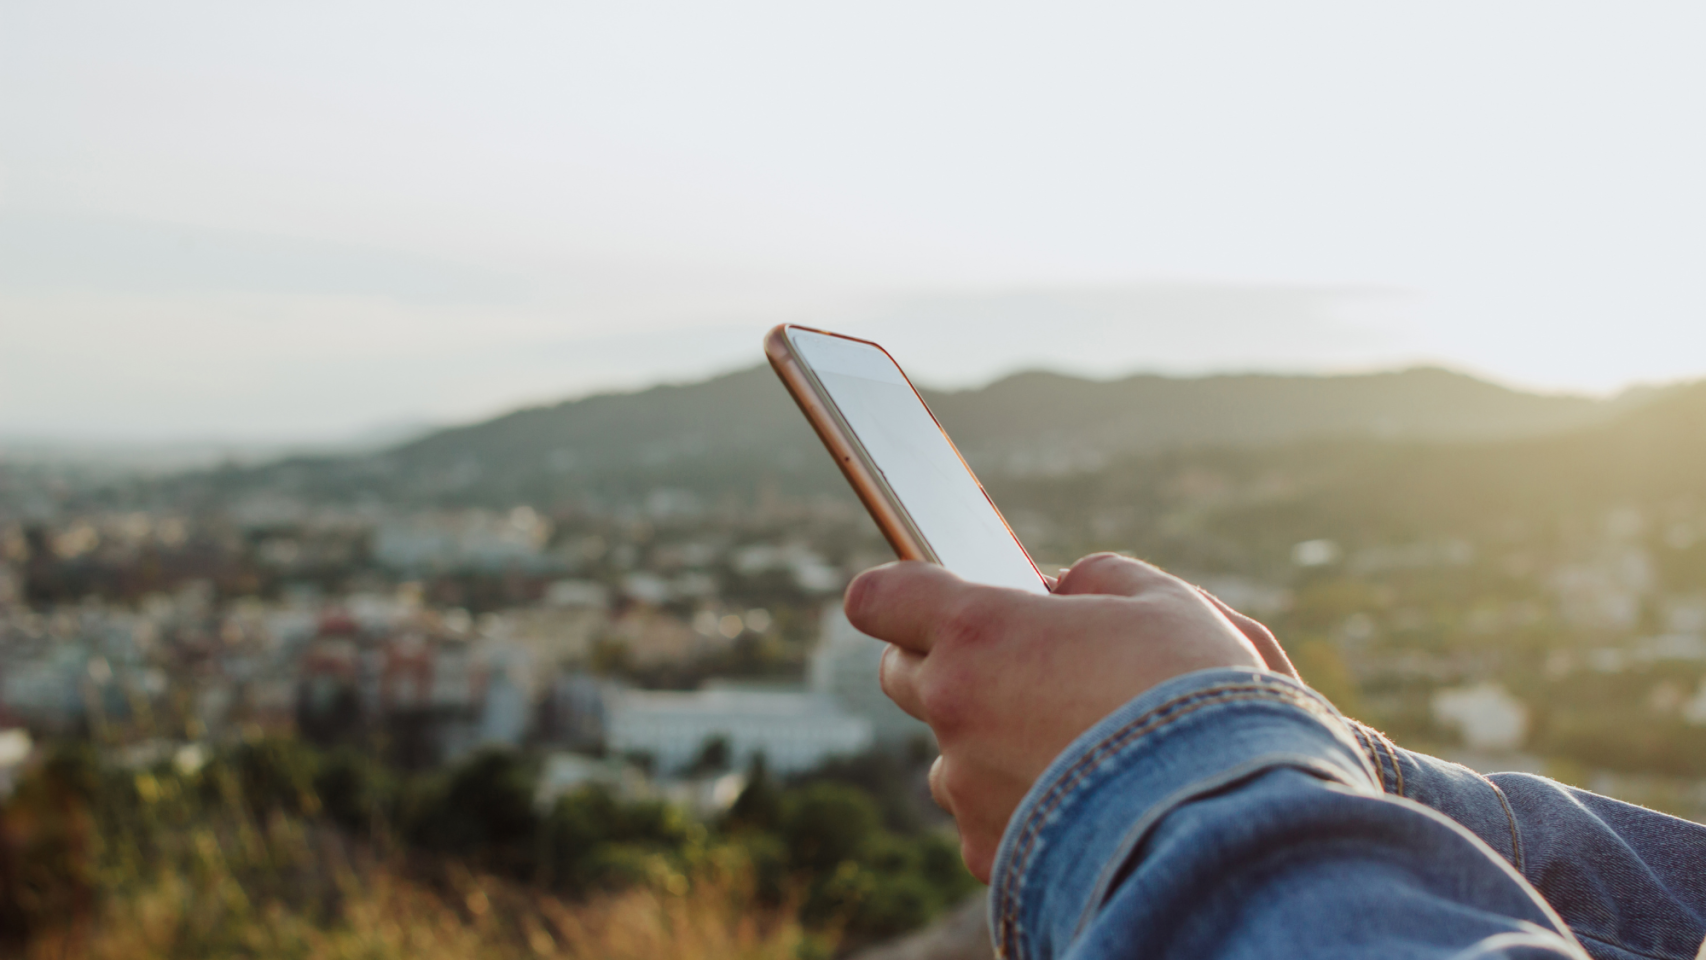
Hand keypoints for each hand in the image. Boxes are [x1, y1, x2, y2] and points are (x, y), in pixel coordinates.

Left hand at [844, 552, 1281, 881]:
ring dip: (988, 742)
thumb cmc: (1199, 697)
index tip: (924, 592)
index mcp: (981, 631)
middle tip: (1018, 662)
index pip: (881, 596)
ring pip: (951, 755)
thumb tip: (1066, 590)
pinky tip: (1086, 802)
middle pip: (903, 673)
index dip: (898, 591)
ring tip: (1074, 745)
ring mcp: (967, 788)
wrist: (1227, 821)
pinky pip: (985, 820)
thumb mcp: (1165, 603)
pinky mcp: (991, 854)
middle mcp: (955, 709)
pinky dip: (1022, 808)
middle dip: (947, 661)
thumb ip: (1097, 581)